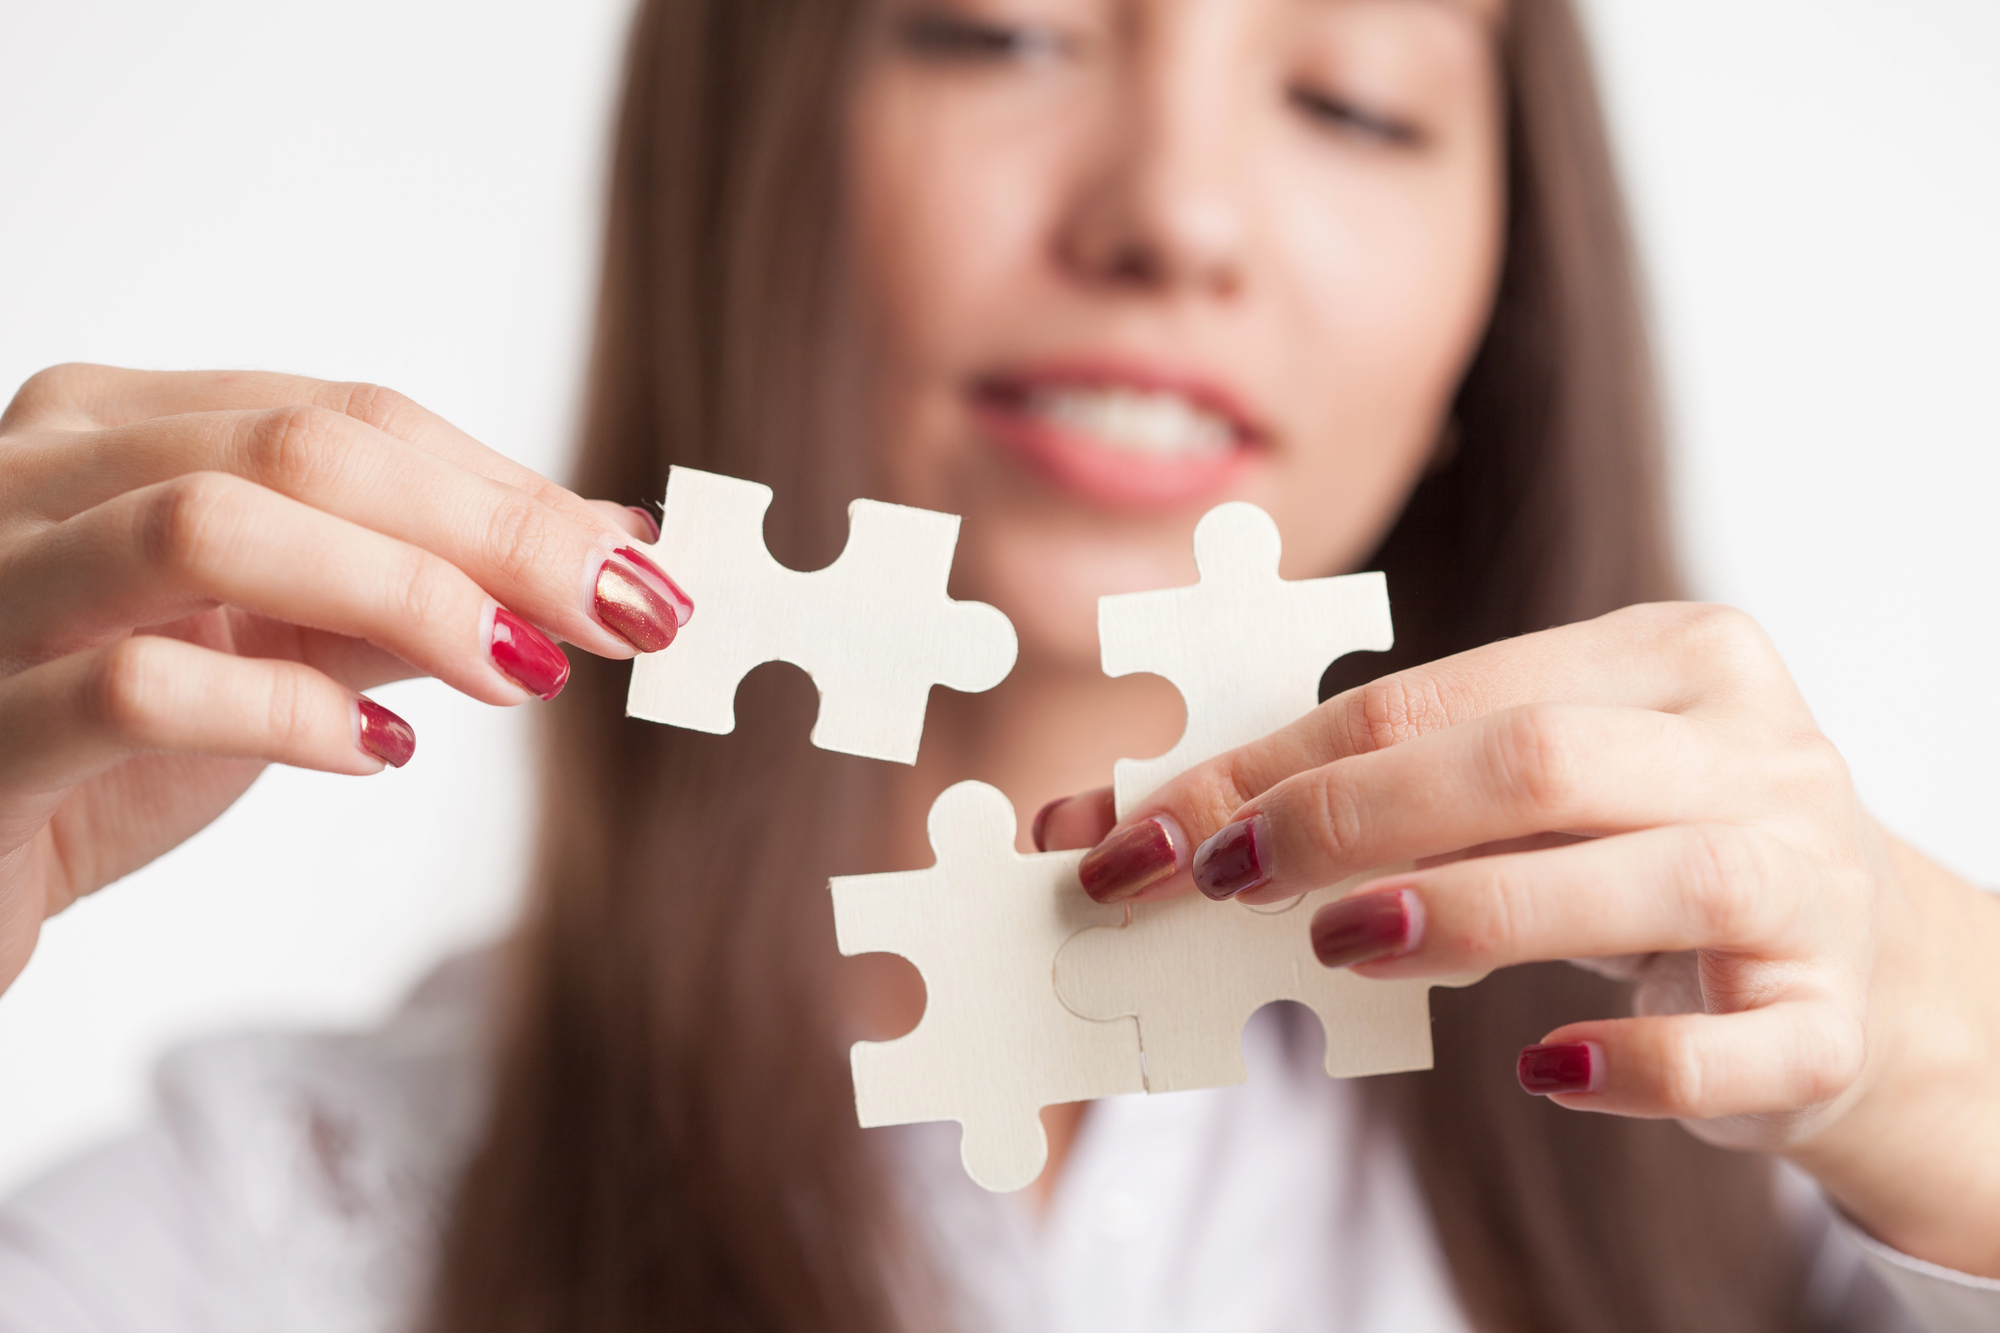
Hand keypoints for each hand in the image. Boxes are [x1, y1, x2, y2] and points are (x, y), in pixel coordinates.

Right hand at [0, 365, 690, 994]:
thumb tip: (609, 546)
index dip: (511, 487)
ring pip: (210, 527)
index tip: (642, 563)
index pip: (347, 416)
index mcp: (118, 428)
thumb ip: (419, 590)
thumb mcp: (281, 645)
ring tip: (521, 671)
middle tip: (627, 610)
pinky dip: (287, 713)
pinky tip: (378, 750)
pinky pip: (139, 688)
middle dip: (494, 530)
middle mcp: (41, 477)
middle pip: (300, 449)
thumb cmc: (109, 747)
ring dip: (406, 594)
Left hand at [1044, 602, 1999, 1275]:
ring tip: (1337, 948)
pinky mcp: (1832, 1020)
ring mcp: (1811, 881)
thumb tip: (1142, 824)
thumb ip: (1376, 788)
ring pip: (1642, 880)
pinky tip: (1544, 1068)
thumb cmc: (1636, 849)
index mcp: (1669, 652)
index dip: (1278, 764)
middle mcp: (1756, 748)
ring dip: (1465, 915)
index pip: (1437, 696)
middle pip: (1534, 761)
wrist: (1852, 956)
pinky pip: (1738, 1047)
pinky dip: (1634, 1064)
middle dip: (1350, 819)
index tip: (1151, 833)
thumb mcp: (1525, 789)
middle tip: (1222, 882)